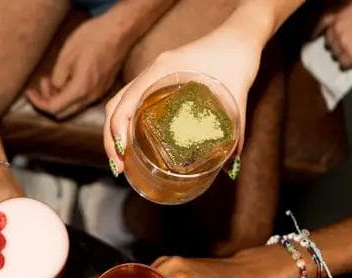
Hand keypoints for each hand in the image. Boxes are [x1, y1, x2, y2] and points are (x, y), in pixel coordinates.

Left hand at [27, 14, 129, 119]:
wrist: (120, 30)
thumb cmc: (93, 38)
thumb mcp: (66, 56)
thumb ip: (57, 78)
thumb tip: (54, 89)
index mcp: (80, 89)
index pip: (54, 108)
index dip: (38, 103)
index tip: (30, 92)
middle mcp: (91, 97)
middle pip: (63, 113)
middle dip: (48, 101)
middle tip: (42, 84)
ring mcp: (98, 93)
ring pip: (73, 107)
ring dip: (59, 97)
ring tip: (52, 78)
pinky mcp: (103, 88)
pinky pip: (83, 99)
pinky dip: (71, 93)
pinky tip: (67, 78)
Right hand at [104, 9, 263, 169]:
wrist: (240, 36)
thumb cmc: (237, 58)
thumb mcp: (237, 95)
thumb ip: (235, 131)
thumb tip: (230, 167)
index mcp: (162, 70)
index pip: (126, 100)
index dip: (117, 130)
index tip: (122, 154)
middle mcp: (153, 72)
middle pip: (116, 105)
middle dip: (111, 138)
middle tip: (119, 166)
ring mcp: (154, 75)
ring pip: (121, 103)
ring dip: (116, 131)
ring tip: (122, 160)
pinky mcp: (160, 80)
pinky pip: (134, 101)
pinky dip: (127, 122)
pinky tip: (135, 142)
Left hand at [316, 0, 351, 68]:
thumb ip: (349, 6)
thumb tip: (347, 15)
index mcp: (336, 8)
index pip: (317, 22)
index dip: (316, 29)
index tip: (315, 35)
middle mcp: (334, 25)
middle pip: (327, 40)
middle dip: (336, 41)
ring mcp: (340, 41)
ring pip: (335, 53)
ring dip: (344, 52)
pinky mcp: (349, 55)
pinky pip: (344, 64)